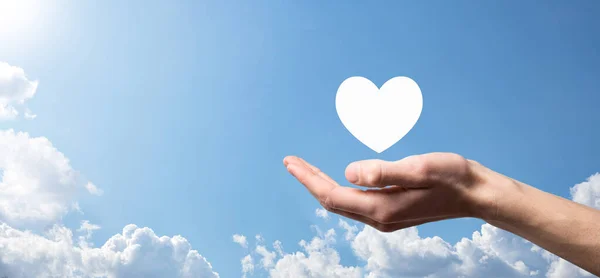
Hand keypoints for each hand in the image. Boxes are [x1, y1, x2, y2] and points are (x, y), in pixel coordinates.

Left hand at [283, 152, 502, 231]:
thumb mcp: (419, 167)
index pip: (332, 195)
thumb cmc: (452, 176)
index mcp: (382, 208)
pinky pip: (355, 204)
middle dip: (309, 181)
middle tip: (290, 161)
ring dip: (322, 186)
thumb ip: (383, 171)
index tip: (290, 161)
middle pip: (332, 202)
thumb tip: (348, 172)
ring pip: (342, 204)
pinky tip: (335, 179)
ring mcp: (385, 219)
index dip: (308, 179)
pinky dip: (338, 190)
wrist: (476, 194)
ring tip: (305, 169)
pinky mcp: (392, 213)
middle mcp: (379, 219)